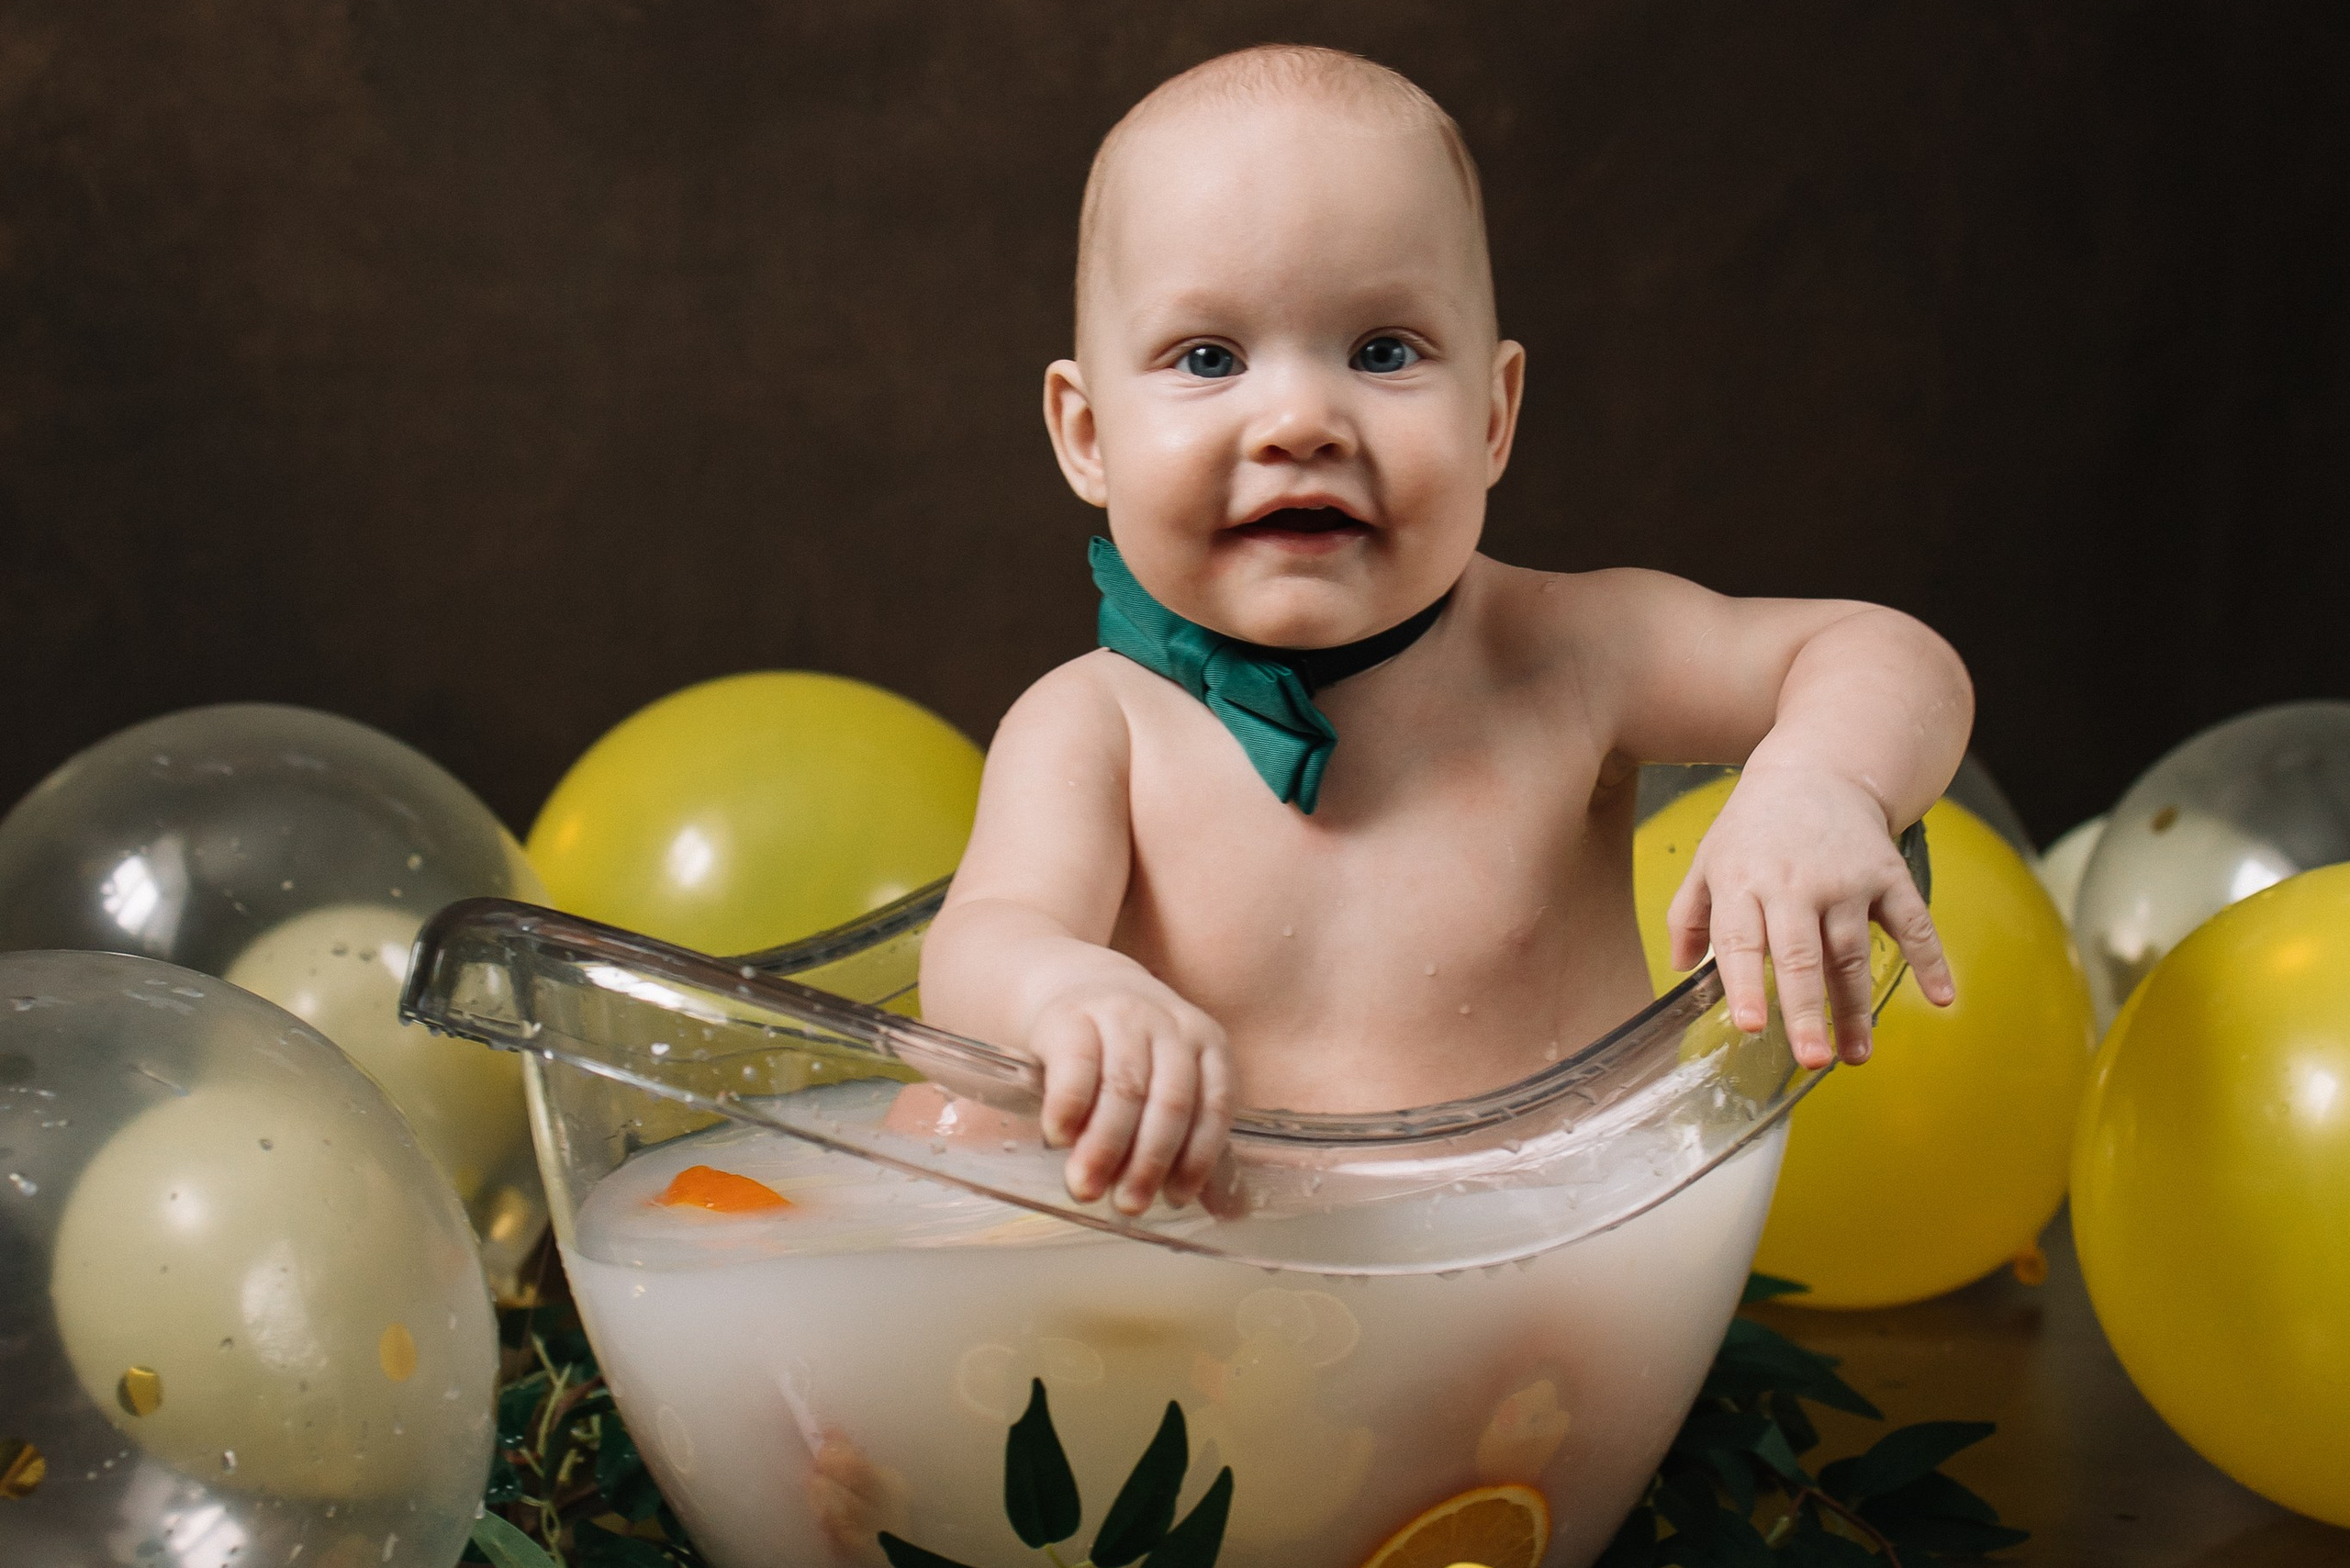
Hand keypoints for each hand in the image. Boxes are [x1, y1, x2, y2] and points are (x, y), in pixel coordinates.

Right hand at [1027, 978, 1234, 1214]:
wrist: (1071, 982)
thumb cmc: (1126, 1051)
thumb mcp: (1166, 1077)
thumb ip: (1190, 1136)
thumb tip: (1226, 1211)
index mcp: (1206, 1042)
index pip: (1214, 1104)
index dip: (1197, 1157)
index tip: (1174, 1200)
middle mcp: (1169, 1025)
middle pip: (1170, 1101)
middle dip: (1149, 1161)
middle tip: (1127, 1206)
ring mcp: (1120, 1014)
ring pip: (1124, 1087)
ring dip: (1105, 1146)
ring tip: (1086, 1188)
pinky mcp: (1071, 1016)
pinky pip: (1076, 1066)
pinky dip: (1070, 1107)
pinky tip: (1060, 1138)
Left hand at [1665, 767, 1954, 1069]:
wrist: (1817, 769)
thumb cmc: (1754, 827)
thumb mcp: (1709, 859)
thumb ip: (1688, 915)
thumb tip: (1680, 968)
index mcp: (1743, 881)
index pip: (1741, 940)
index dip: (1746, 984)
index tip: (1752, 1026)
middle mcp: (1795, 883)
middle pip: (1801, 954)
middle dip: (1805, 1009)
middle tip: (1810, 1058)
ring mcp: (1846, 879)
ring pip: (1851, 951)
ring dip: (1855, 1007)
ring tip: (1854, 1056)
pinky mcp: (1887, 874)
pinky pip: (1912, 922)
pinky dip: (1931, 958)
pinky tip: (1941, 996)